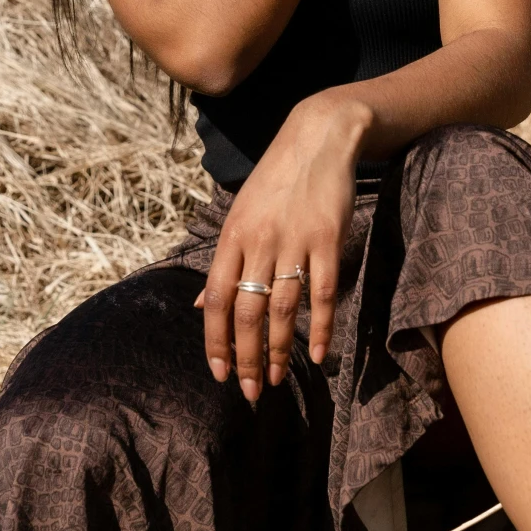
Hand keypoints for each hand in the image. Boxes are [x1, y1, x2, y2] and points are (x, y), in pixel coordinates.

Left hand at [195, 93, 367, 401]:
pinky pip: (323, 293)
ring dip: (278, 350)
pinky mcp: (328, 240)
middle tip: (248, 391)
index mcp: (231, 237)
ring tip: (274, 379)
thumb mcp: (238, 215)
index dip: (216, 340)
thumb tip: (203, 307)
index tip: (218, 373)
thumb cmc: (275, 181)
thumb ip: (223, 263)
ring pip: (282, 309)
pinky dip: (321, 327)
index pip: (217, 299)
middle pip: (248, 311)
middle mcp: (259, 243)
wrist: (317, 138)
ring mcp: (294, 242)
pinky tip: (319, 354)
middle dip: (245, 357)